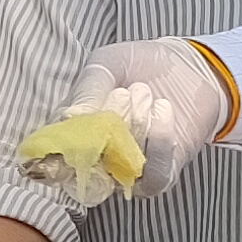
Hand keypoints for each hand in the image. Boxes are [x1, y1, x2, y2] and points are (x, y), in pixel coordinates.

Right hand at [52, 40, 236, 195]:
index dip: (57, 151)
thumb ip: (86, 89)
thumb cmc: (139, 65)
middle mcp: (97, 157)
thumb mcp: (105, 65)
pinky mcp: (160, 175)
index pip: (53, 159)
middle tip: (123, 92)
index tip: (73, 126)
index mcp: (74, 132)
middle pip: (87, 163)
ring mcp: (127, 170)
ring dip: (135, 127)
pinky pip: (153, 176)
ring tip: (145, 95)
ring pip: (119, 167)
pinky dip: (158, 144)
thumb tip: (69, 119)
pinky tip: (163, 112)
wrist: (189, 66)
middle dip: (106, 124)